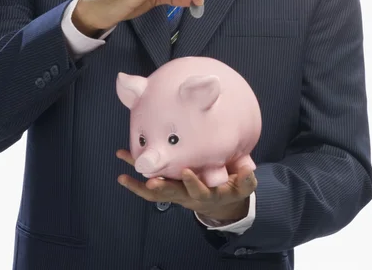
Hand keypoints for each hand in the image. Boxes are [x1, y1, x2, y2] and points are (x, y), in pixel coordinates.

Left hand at [116, 149, 256, 222]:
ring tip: (122, 174)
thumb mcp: (242, 185)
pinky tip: (122, 174)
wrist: (220, 201)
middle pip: (172, 194)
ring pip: (154, 192)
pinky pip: (147, 191)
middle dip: (161, 187)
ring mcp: (175, 194)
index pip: (199, 190)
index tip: (187, 172)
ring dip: (139, 184)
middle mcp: (187, 196)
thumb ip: (246, 179)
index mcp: (206, 193)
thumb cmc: (231, 186)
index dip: (192, 183)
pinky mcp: (167, 190)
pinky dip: (134, 185)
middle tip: (150, 180)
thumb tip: (249, 170)